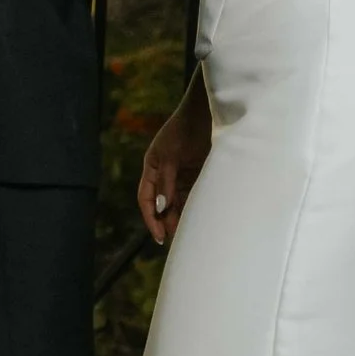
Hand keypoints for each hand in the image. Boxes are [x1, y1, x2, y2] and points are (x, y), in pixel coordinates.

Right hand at [138, 82, 212, 246]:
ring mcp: (182, 174)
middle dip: (167, 223)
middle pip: (163, 205)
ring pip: (180, 203)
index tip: (159, 236)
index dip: (151, 219)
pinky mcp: (199, 174)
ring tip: (189, 236)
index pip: (146, 199)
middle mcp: (166, 173)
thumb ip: (166, 183)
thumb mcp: (171, 156)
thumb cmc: (184, 131)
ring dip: (182, 218)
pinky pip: (195, 196)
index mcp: (152, 167)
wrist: (209, 113)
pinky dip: (196, 208)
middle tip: (177, 242)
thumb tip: (160, 209)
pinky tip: (201, 221)